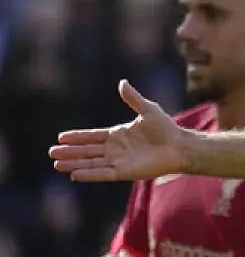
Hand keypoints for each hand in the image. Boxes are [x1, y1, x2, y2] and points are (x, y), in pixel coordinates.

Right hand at [49, 80, 188, 181]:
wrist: (180, 146)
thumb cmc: (166, 128)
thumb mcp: (148, 109)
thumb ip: (133, 98)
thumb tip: (122, 82)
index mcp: (119, 134)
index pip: (93, 136)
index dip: (77, 136)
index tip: (61, 136)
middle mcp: (116, 149)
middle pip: (88, 150)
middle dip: (70, 151)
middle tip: (52, 152)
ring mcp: (119, 161)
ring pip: (91, 162)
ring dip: (74, 163)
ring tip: (57, 164)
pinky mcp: (124, 172)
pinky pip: (102, 173)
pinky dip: (89, 174)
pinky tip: (74, 174)